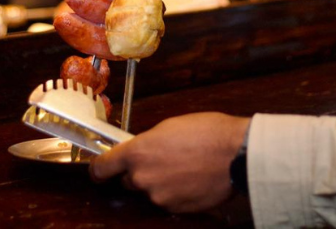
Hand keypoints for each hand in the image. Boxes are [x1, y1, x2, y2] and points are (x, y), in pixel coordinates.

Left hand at [90, 113, 250, 213]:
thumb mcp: (170, 126)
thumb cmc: (207, 133)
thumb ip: (148, 142)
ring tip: (183, 168)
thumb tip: (143, 150)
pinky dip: (175, 193)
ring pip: (149, 191)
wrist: (236, 154)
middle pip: (127, 181)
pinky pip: (167, 201)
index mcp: (137, 152)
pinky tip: (191, 180)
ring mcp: (158, 196)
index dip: (99, 169)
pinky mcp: (175, 209)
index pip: (102, 168)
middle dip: (139, 172)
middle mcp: (142, 177)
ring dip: (160, 183)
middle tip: (162, 160)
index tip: (100, 169)